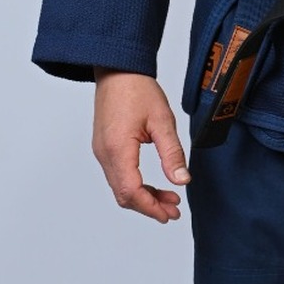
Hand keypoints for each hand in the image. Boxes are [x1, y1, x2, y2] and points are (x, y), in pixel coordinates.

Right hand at [92, 70, 190, 223]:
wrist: (117, 70)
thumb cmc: (137, 89)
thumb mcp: (163, 120)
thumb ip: (172, 153)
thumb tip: (181, 181)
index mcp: (118, 148)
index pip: (130, 191)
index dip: (150, 207)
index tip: (169, 213)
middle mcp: (104, 154)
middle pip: (123, 195)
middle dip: (149, 207)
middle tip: (173, 210)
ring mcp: (101, 152)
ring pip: (120, 188)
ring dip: (143, 197)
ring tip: (169, 199)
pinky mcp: (104, 148)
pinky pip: (118, 176)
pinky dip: (135, 186)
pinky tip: (153, 185)